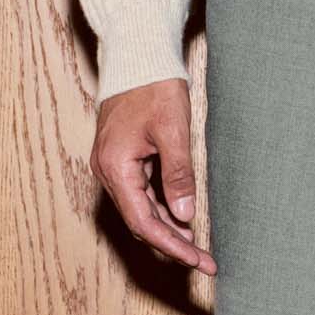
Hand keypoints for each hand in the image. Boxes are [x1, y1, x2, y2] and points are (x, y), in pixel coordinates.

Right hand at [90, 77, 215, 274]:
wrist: (137, 53)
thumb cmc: (154, 86)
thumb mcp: (173, 130)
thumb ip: (179, 175)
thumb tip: (185, 216)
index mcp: (115, 167)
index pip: (144, 222)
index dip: (173, 246)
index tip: (198, 261)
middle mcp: (108, 171)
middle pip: (141, 222)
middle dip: (174, 244)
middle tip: (206, 261)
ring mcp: (113, 166)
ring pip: (142, 211)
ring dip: (170, 230)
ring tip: (200, 247)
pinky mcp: (122, 160)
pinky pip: (142, 195)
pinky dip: (163, 210)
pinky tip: (185, 220)